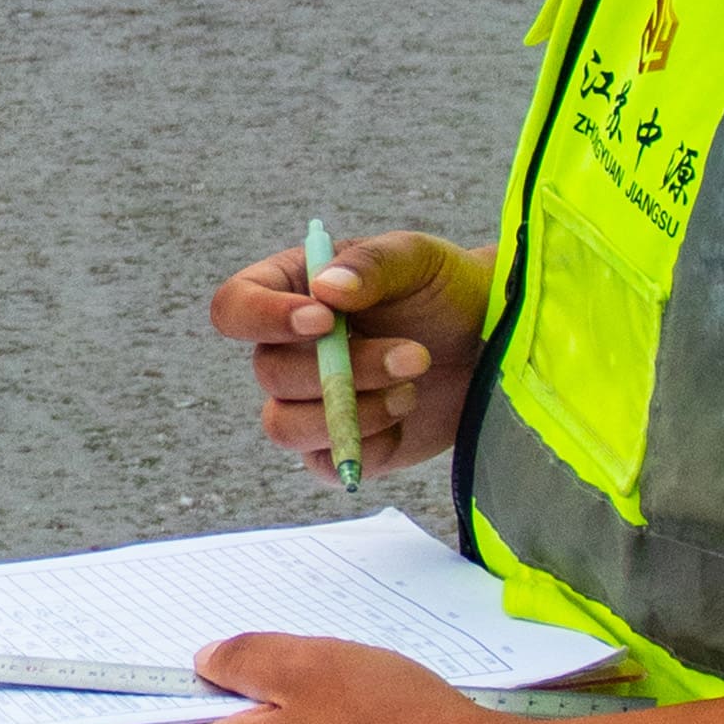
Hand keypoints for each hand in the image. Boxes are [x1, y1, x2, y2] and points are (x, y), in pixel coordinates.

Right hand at [210, 225, 489, 479]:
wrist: (489, 344)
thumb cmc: (445, 289)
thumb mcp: (416, 259)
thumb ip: (372, 266)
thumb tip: (327, 289)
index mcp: (292, 292)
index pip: (235, 307)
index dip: (263, 317)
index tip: (324, 321)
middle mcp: (289, 349)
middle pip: (269, 372)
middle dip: (346, 370)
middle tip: (416, 355)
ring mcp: (309, 402)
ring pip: (286, 426)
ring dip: (354, 412)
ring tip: (412, 390)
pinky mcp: (338, 446)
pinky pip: (325, 464)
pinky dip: (368, 447)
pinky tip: (406, 416)